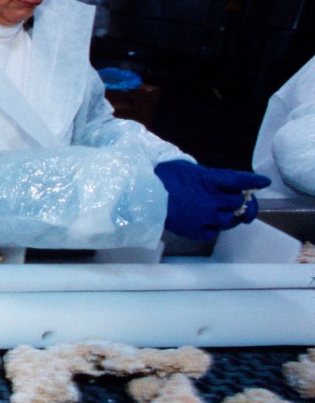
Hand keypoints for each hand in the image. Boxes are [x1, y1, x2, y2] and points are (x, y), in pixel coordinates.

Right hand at [154, 160, 270, 241]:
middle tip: (240, 202)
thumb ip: (210, 177)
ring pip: (230, 221)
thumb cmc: (162, 177)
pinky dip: (213, 227)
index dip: (254, 181)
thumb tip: (225, 183)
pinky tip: (205, 221)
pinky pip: (213, 232)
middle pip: (239, 204)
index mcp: (210, 180)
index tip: (263, 182)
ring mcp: (205, 217)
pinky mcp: (196, 231)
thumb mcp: (189, 169)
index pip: (241, 180)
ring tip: (219, 213)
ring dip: (229, 217)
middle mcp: (212, 200)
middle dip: (241, 202)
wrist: (140, 195)